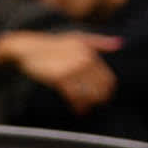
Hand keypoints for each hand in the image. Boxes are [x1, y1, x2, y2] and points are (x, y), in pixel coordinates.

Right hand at [0, 31, 121, 111]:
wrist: (27, 47)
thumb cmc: (54, 44)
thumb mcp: (78, 37)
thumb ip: (99, 42)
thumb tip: (119, 43)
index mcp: (90, 53)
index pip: (107, 78)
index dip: (107, 90)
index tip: (104, 97)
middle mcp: (83, 61)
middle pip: (100, 88)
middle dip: (99, 99)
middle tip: (96, 105)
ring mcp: (71, 69)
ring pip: (87, 93)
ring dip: (88, 104)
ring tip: (86, 109)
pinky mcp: (58, 77)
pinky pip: (72, 95)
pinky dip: (77, 105)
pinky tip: (78, 110)